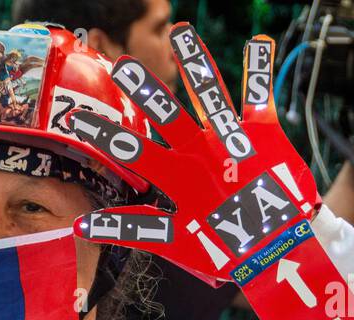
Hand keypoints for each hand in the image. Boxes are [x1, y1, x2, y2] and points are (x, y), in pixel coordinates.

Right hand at [65, 24, 317, 286]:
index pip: (131, 152)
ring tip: (182, 33)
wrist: (278, 251)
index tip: (76, 119)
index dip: (102, 136)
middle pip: (166, 114)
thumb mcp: (174, 243)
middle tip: (121, 64)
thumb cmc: (225, 251)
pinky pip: (259, 97)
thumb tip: (81, 226)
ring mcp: (231, 141)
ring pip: (208, 95)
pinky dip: (259, 70)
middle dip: (143, 88)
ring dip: (194, 62)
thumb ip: (130, 228)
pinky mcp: (264, 135)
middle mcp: (200, 152)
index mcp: (177, 177)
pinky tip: (259, 40)